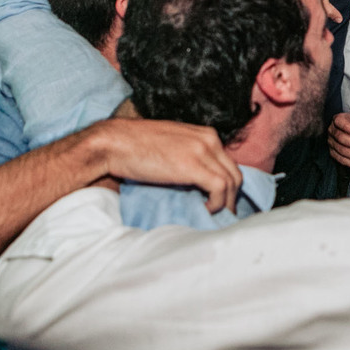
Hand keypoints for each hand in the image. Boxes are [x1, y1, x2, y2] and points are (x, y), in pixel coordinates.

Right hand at [99, 119, 241, 213]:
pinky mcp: (193, 166)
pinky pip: (219, 188)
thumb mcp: (173, 146)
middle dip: (232, 197)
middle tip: (223, 214)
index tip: (222, 201)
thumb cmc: (136, 147)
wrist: (114, 142)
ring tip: (212, 215)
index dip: (228, 185)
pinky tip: (204, 209)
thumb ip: (190, 156)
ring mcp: (202, 151)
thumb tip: (199, 180)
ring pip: (231, 182)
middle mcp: (209, 140)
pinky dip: (216, 203)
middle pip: (235, 173)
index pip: (228, 163)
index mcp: (205, 134)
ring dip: (225, 204)